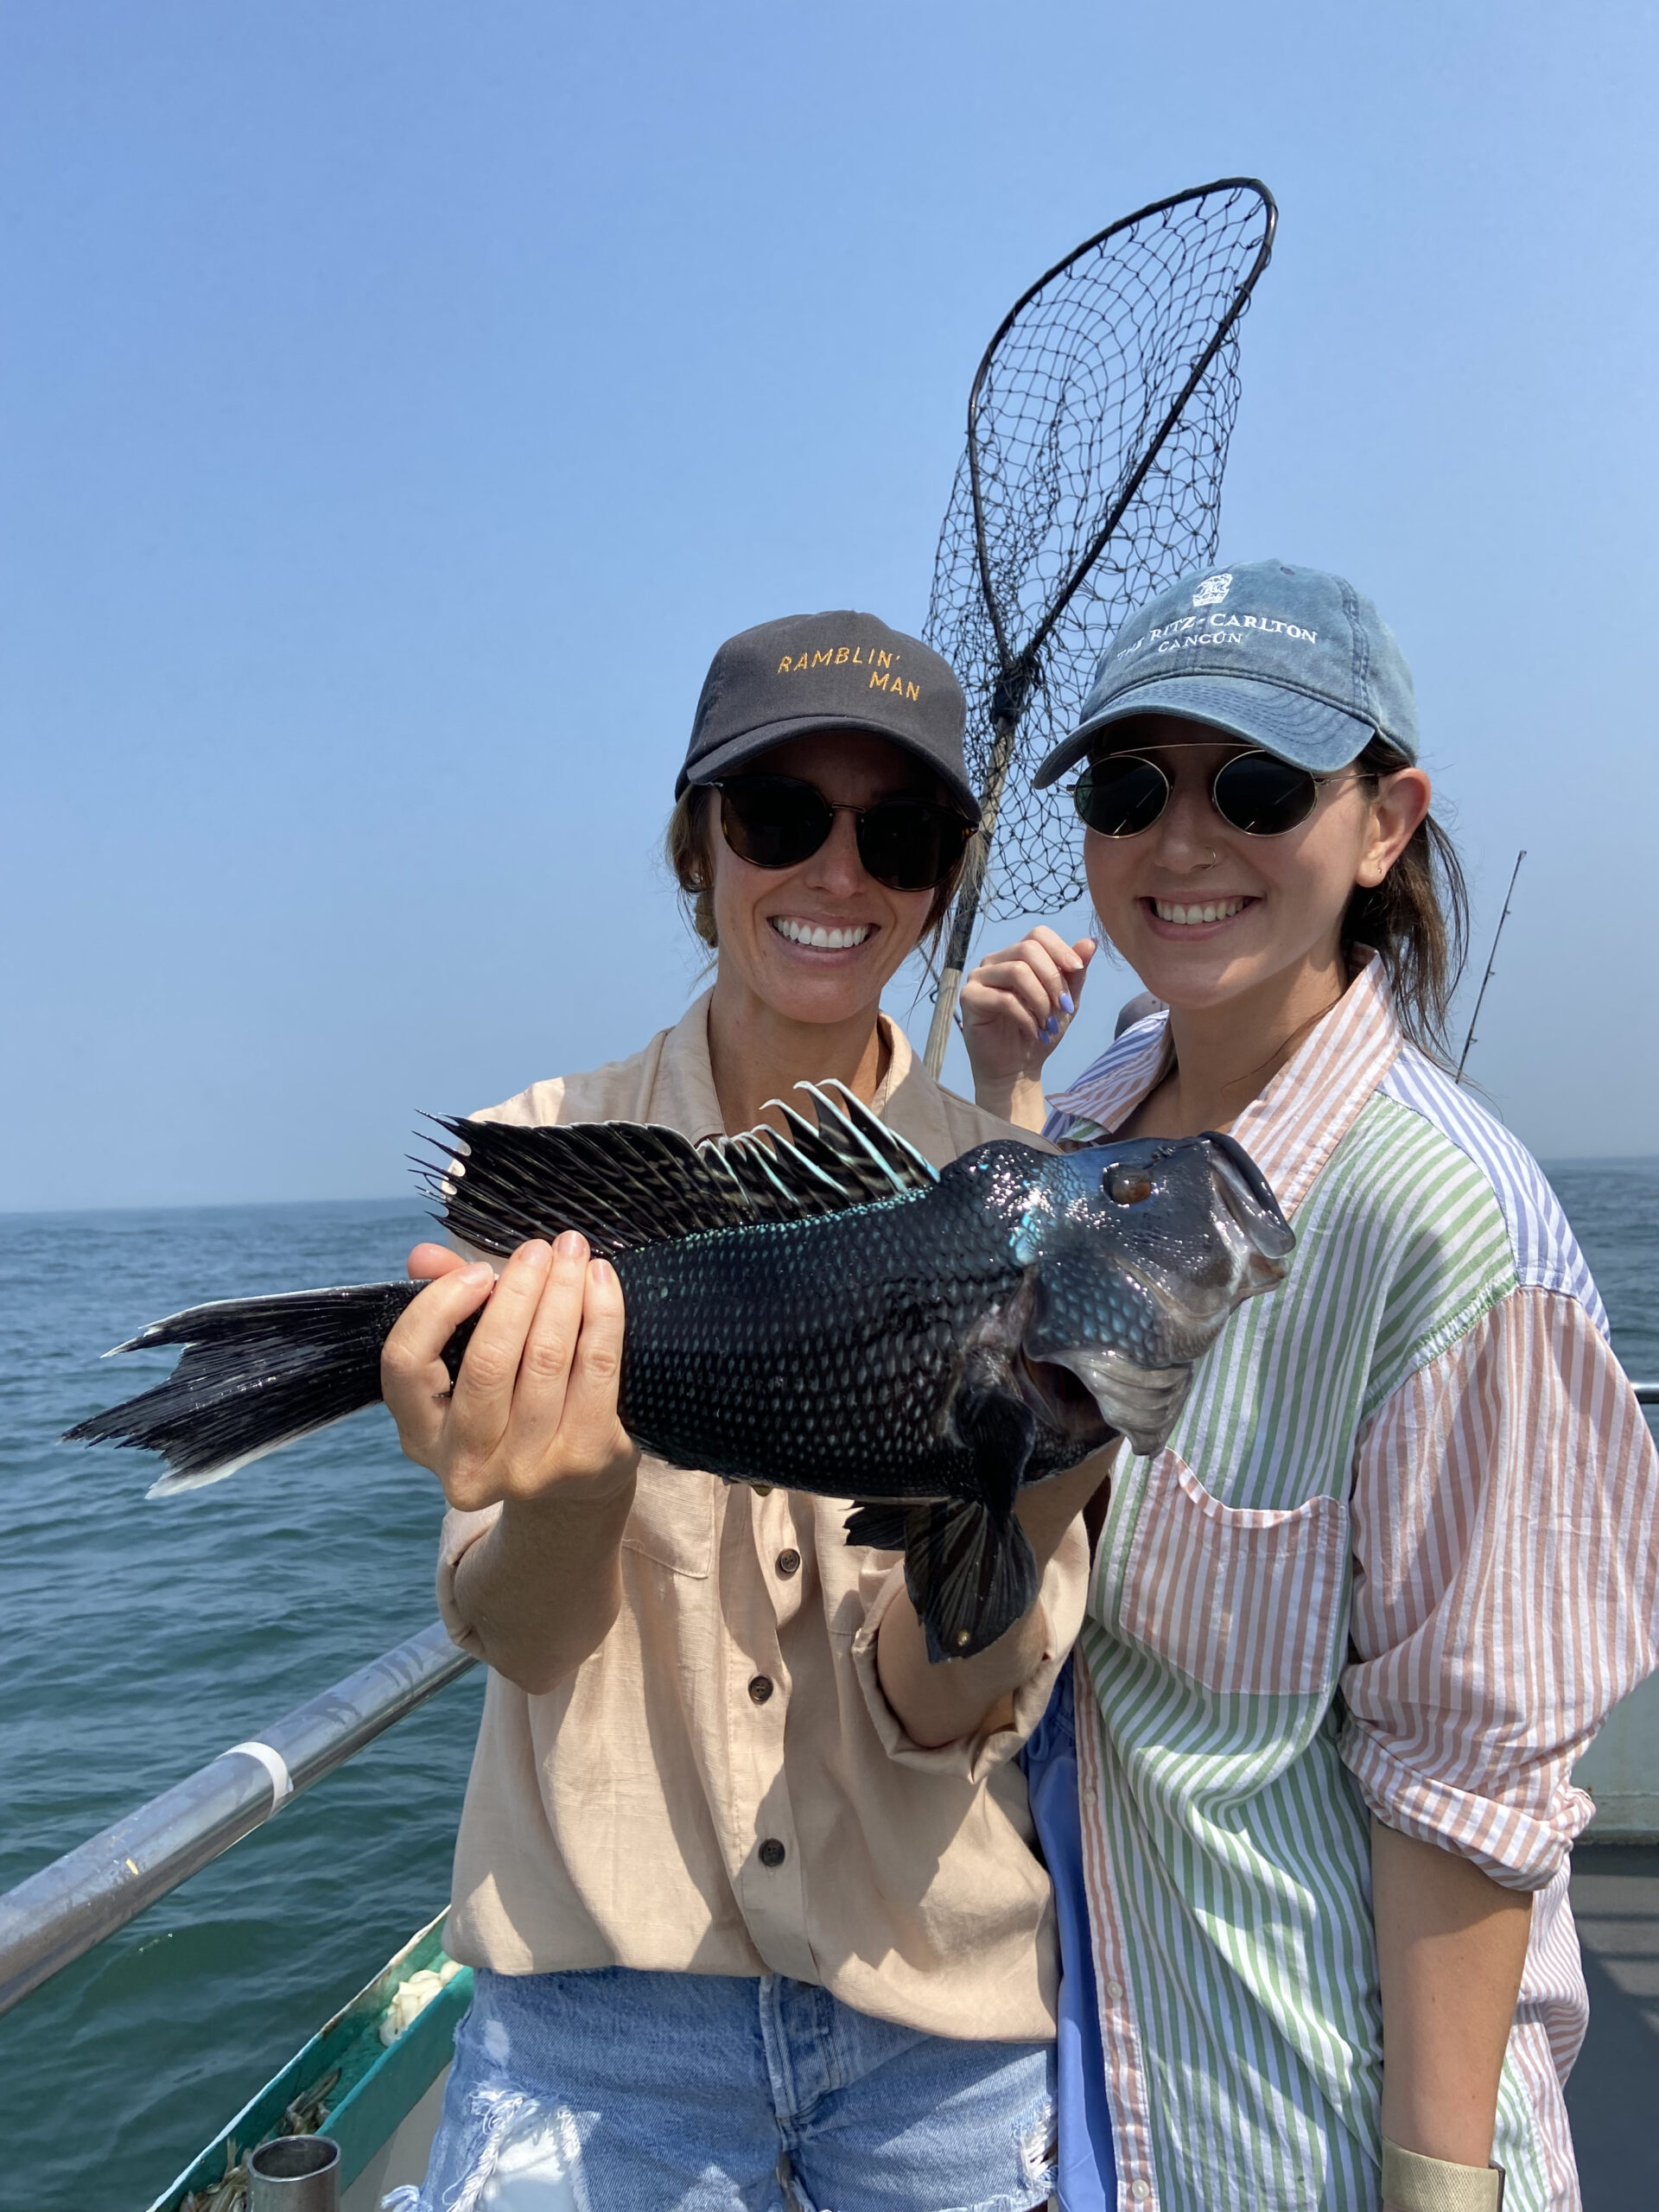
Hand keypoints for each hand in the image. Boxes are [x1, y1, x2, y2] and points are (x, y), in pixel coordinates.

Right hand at [381, 1232, 638, 1514]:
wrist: (573, 1487)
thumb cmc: (510, 1405)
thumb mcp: (467, 1368)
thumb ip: (445, 1307)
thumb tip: (425, 1255)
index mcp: (420, 1435)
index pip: (405, 1362)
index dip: (439, 1307)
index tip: (479, 1271)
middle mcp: (465, 1462)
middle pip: (487, 1360)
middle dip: (518, 1291)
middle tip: (541, 1248)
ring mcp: (527, 1469)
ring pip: (546, 1360)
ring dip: (563, 1293)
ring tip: (574, 1253)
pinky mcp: (585, 1460)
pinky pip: (597, 1370)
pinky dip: (603, 1317)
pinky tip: (603, 1283)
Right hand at [959, 928, 1095, 1083]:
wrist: (1018, 1069)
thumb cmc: (1040, 1031)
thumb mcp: (1066, 1001)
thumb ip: (1075, 973)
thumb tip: (1091, 942)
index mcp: (1017, 956)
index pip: (1038, 934)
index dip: (1060, 949)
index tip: (1078, 971)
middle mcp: (995, 961)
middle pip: (1028, 949)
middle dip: (1053, 980)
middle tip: (1063, 1008)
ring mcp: (979, 978)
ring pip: (1017, 971)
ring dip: (1041, 1000)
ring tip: (1048, 1023)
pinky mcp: (969, 998)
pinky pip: (1004, 999)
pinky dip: (1026, 1017)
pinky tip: (1034, 1031)